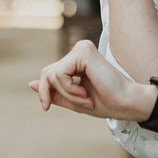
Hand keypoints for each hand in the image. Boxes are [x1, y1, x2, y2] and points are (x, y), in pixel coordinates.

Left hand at [28, 40, 151, 120]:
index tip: (46, 108)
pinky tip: (86, 93)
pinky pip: (60, 74)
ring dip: (68, 94)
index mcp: (77, 60)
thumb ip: (54, 92)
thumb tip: (31, 84)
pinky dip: (69, 90)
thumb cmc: (106, 102)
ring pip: (53, 75)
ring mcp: (81, 49)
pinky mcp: (83, 52)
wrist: (126, 103)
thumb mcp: (73, 100)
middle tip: (81, 104)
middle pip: (47, 72)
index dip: (45, 91)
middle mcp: (79, 51)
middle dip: (55, 93)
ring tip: (87, 99)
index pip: (49, 73)